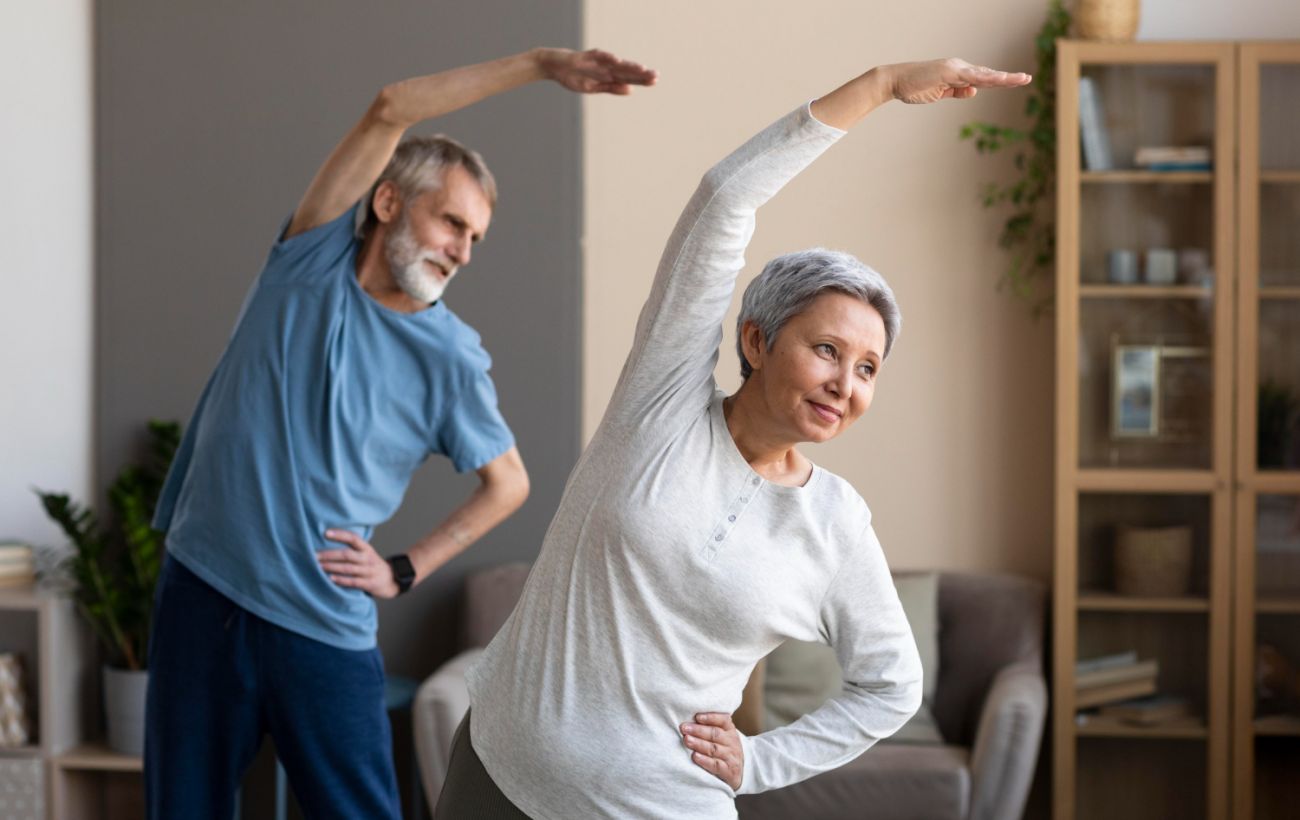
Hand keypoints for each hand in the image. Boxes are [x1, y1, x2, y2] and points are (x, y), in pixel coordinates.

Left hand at [318, 529, 400, 598]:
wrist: (392, 580)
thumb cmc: (372, 566)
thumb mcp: (366, 554)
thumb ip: (352, 550)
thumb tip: (327, 544)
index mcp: (366, 549)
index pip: (353, 538)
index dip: (340, 535)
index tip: (326, 533)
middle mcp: (368, 558)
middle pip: (347, 554)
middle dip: (329, 555)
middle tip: (314, 556)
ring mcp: (369, 571)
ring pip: (348, 568)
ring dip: (332, 567)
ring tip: (318, 567)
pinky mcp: (369, 583)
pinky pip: (353, 582)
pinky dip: (341, 580)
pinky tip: (330, 579)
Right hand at [536, 48, 656, 94]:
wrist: (554, 66)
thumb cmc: (574, 76)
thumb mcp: (593, 88)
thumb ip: (611, 88)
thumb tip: (630, 91)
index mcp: (608, 76)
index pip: (628, 78)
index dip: (641, 80)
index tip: (655, 82)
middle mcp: (606, 67)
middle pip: (626, 71)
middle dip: (640, 74)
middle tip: (656, 76)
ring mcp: (597, 61)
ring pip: (616, 64)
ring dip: (628, 66)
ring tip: (642, 69)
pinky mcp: (586, 56)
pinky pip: (599, 56)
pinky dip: (608, 58)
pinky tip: (618, 60)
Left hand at [680, 712, 743, 790]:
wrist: (738, 773)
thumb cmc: (723, 749)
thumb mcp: (722, 736)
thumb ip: (709, 726)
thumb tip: (689, 719)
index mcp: (730, 730)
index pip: (723, 720)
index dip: (710, 717)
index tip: (697, 716)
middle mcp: (732, 742)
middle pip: (715, 734)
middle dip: (698, 730)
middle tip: (684, 728)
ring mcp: (730, 757)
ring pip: (714, 749)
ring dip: (699, 744)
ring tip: (687, 740)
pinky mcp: (728, 771)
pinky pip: (716, 765)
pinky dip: (705, 761)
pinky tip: (695, 756)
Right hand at [885, 58, 1030, 104]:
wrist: (895, 81)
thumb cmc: (914, 87)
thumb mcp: (939, 93)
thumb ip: (956, 92)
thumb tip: (974, 91)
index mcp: (957, 73)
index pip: (982, 78)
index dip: (999, 80)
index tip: (1015, 82)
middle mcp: (959, 68)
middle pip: (987, 75)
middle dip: (1007, 78)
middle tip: (1026, 78)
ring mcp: (955, 69)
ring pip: (984, 75)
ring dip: (1003, 78)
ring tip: (1020, 79)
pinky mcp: (949, 72)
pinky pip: (971, 76)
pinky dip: (986, 78)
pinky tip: (999, 80)